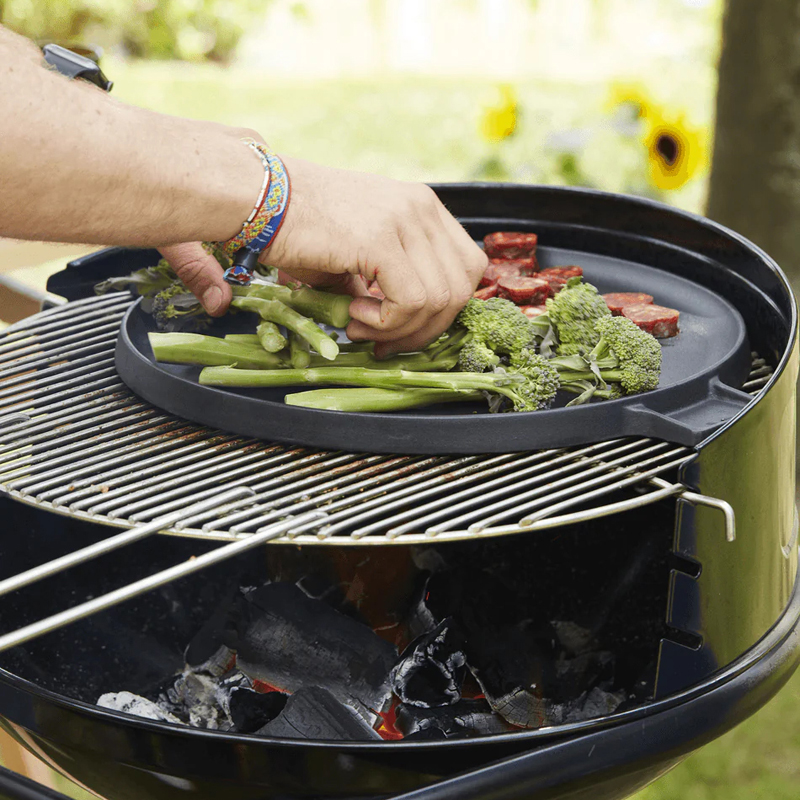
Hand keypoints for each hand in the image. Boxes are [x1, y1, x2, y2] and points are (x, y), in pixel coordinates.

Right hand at [267, 156, 486, 354]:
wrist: (258, 198)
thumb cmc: (300, 227)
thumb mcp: (361, 251)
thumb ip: (393, 279)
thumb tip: (405, 325)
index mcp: (423, 208)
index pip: (467, 268)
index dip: (443, 310)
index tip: (404, 329)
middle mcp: (422, 208)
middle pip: (462, 288)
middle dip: (425, 329)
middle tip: (382, 341)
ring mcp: (406, 220)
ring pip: (440, 300)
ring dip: (399, 329)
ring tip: (358, 326)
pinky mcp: (382, 240)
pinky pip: (411, 301)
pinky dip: (387, 323)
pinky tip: (354, 315)